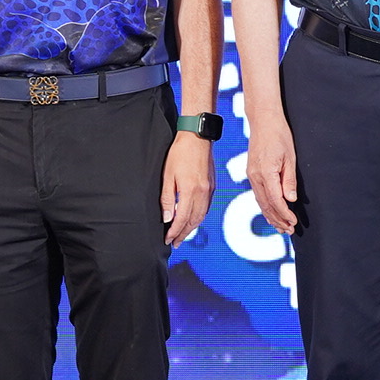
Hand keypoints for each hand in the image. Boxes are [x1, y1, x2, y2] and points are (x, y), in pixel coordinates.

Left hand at [161, 131, 214, 247]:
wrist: (197, 136)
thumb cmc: (180, 153)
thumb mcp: (167, 175)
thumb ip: (167, 198)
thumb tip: (167, 218)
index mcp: (190, 191)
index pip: (182, 219)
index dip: (174, 231)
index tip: (167, 239)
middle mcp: (202, 193)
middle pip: (193, 221)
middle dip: (183, 234)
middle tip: (175, 243)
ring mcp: (209, 190)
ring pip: (201, 216)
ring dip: (192, 227)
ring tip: (183, 234)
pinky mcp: (212, 186)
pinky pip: (206, 208)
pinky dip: (199, 217)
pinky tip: (193, 219)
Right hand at [246, 114, 301, 234]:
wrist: (263, 121)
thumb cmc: (279, 135)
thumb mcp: (290, 157)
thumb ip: (289, 180)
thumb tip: (290, 199)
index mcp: (265, 172)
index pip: (275, 200)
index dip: (284, 214)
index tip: (293, 222)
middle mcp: (255, 176)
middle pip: (266, 205)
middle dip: (278, 219)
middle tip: (289, 231)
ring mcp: (251, 175)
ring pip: (260, 202)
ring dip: (271, 216)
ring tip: (281, 227)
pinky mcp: (251, 173)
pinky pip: (258, 194)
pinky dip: (265, 206)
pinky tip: (270, 213)